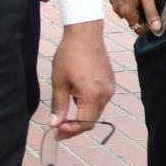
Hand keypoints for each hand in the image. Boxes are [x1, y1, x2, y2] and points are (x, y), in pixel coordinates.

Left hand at [46, 21, 114, 138]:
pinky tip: (76, 100)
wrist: (85, 33)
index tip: (56, 132)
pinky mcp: (110, 82)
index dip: (70, 131)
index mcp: (93, 95)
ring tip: (65, 114)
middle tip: (58, 128)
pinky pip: (100, 101)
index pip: (84, 124)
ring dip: (82, 116)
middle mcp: (105, 94)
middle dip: (75, 127)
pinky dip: (88, 106)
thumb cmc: (69, 55)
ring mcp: (110, 88)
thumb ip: (59, 106)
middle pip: (92, 120)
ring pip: (96, 111)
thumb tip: (55, 124)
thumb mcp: (59, 82)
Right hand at [106, 0, 161, 35]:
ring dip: (133, 7)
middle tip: (148, 3)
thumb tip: (156, 27)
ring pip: (125, 10)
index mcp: (127, 11)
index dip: (146, 27)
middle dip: (141, 15)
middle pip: (131, 19)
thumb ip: (151, 12)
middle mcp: (117, 9)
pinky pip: (120, 2)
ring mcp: (112, 1)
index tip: (153, 20)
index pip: (137, 29)